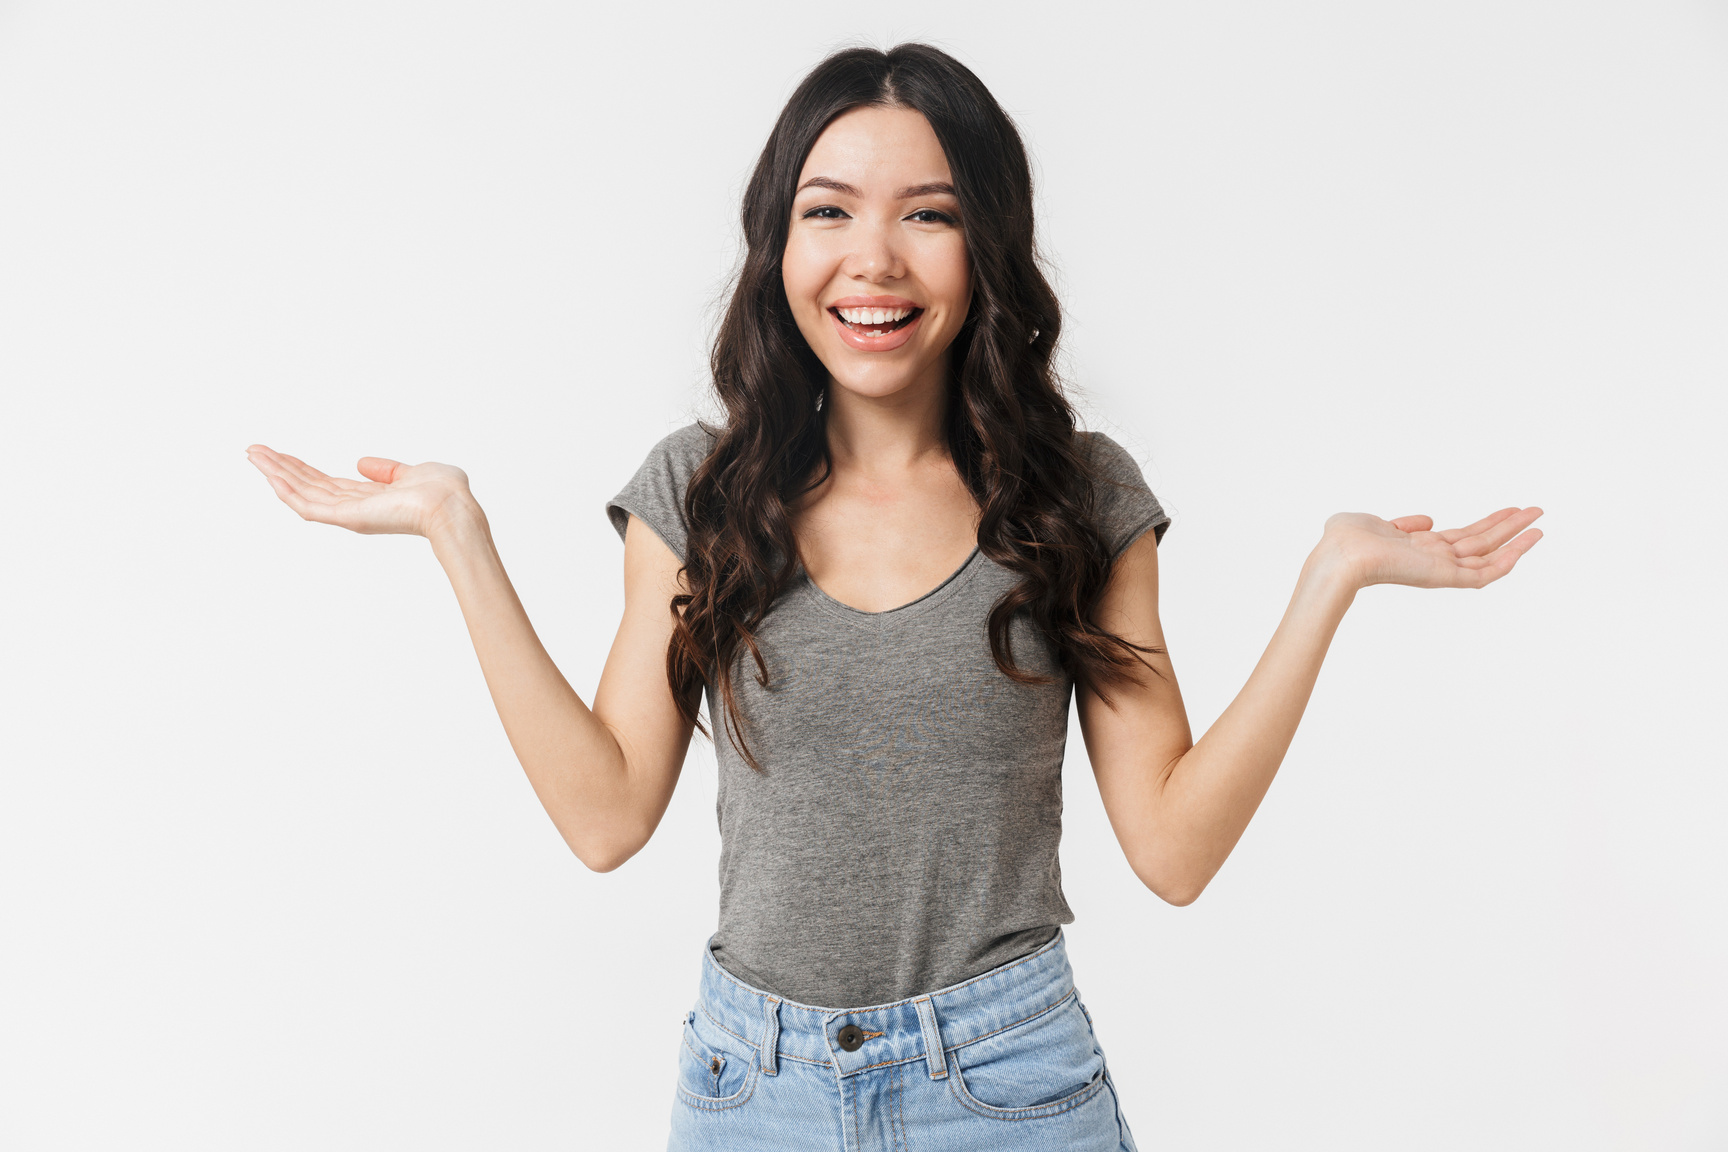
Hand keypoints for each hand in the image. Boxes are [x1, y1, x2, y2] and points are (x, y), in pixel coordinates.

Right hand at [246, 444, 477, 538]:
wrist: (453, 506)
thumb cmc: (444, 493)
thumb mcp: (412, 473)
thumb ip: (387, 470)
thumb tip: (362, 463)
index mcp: (369, 499)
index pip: (326, 483)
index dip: (301, 469)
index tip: (279, 454)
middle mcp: (355, 509)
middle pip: (307, 487)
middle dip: (280, 468)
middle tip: (253, 451)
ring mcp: (349, 515)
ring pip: (301, 495)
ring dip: (275, 474)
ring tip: (253, 455)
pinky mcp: (347, 518)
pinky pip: (307, 505)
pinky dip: (286, 489)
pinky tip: (268, 473)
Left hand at [1316, 506, 1544, 590]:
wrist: (1340, 556)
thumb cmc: (1343, 540)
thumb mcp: (1373, 522)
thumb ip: (1401, 522)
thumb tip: (1427, 520)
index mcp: (1416, 547)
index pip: (1460, 537)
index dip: (1485, 523)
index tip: (1507, 511)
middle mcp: (1432, 559)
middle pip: (1479, 542)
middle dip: (1508, 526)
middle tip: (1535, 511)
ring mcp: (1440, 569)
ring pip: (1488, 555)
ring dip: (1516, 537)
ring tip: (1539, 520)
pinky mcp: (1445, 577)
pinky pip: (1486, 572)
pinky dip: (1510, 558)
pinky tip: (1529, 541)